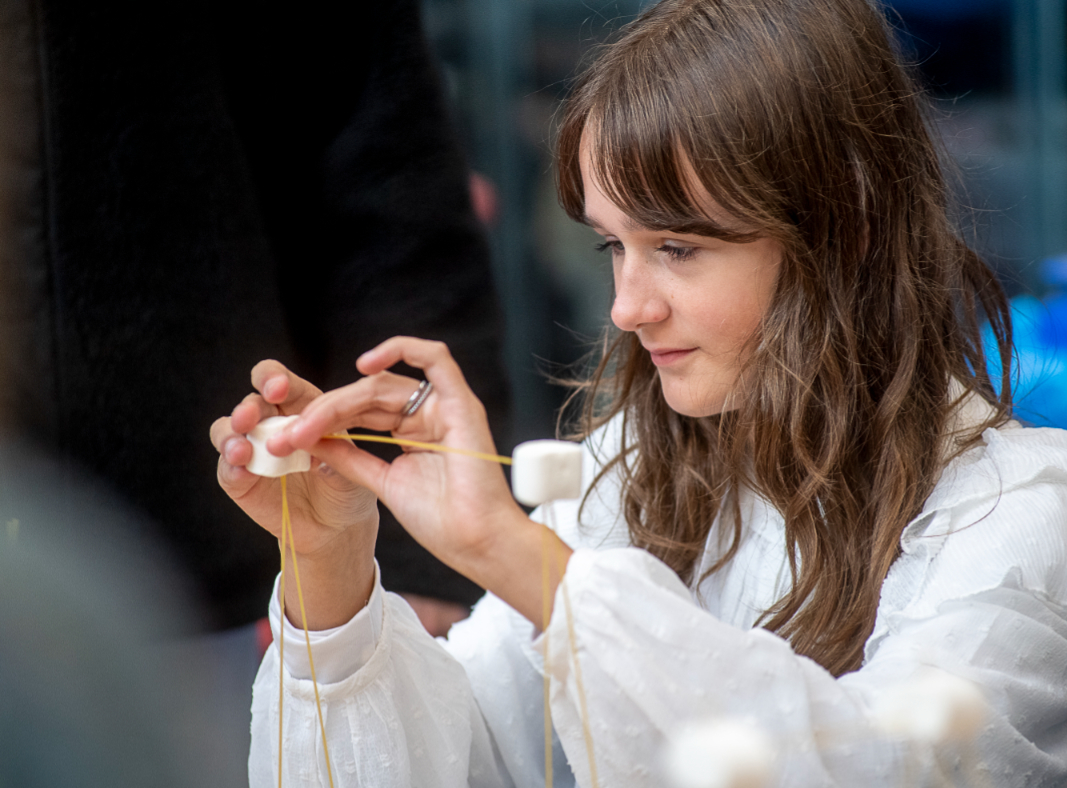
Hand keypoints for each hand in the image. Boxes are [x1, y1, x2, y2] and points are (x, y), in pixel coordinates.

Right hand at [210, 360, 378, 628]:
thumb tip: (311, 439)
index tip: (279, 388)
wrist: (338, 528)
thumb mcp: (350, 463)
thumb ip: (332, 448)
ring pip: (227, 431)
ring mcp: (253, 451)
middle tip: (251, 417)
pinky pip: (227, 469)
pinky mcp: (240, 480)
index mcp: (300, 408)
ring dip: (231, 436)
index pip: (278, 382)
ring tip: (242, 450)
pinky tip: (241, 469)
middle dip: (249, 407)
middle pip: (250, 403)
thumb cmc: (347, 486)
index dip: (273, 379)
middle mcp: (271, 424)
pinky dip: (231, 467)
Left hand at [266, 337, 573, 627]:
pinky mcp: (460, 403)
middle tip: (287, 434)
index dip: (322, 420)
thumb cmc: (442, 522)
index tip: (287, 439)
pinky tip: (364, 365)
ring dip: (339, 401)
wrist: (476, 543)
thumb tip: (309, 439)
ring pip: (384, 383)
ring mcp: (446, 406)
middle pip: (366, 396)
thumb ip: (350, 457)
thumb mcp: (382, 483)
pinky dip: (402, 349)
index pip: (360, 411)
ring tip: (305, 423)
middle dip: (322, 412)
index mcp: (414, 431)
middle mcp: (429, 414)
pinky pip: (435, 358)